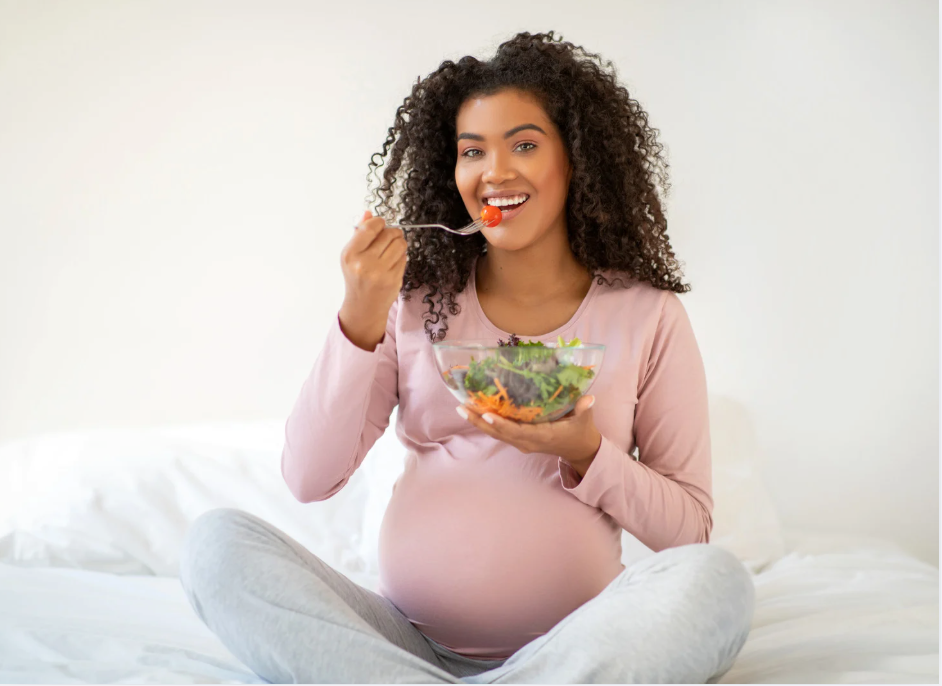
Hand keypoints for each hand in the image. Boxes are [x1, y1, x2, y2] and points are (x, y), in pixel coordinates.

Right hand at [338, 210, 407, 350]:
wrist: (363, 305)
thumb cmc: (356, 277)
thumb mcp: (351, 255)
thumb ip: (359, 233)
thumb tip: (368, 213)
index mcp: (350, 254)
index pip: (370, 227)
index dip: (379, 222)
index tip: (381, 225)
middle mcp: (364, 263)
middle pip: (388, 234)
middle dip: (392, 233)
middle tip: (389, 238)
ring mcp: (380, 273)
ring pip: (400, 244)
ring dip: (399, 243)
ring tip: (392, 249)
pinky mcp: (394, 279)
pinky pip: (404, 258)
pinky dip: (401, 257)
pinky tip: (393, 262)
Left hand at [457, 395, 601, 477]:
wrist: (579, 450)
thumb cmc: (581, 432)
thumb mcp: (585, 420)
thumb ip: (585, 409)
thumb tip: (588, 399)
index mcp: (542, 437)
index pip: (517, 431)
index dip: (501, 424)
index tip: (487, 414)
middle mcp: (527, 442)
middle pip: (499, 433)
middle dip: (479, 421)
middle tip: (461, 407)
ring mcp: (522, 442)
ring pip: (496, 433)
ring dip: (478, 421)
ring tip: (462, 407)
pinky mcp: (519, 439)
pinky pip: (499, 432)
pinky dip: (486, 422)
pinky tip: (475, 411)